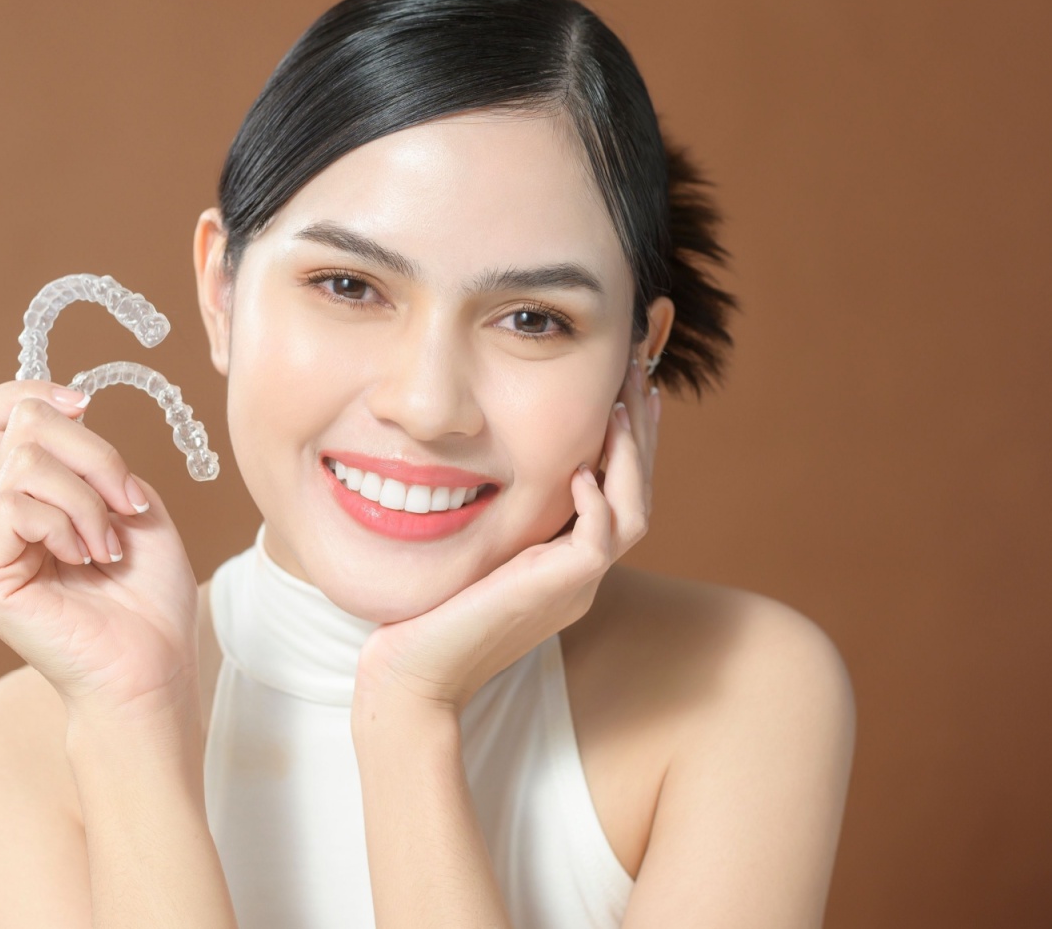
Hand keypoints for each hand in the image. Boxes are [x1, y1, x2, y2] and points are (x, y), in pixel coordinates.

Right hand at [0, 381, 201, 719]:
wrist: (153, 665)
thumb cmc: (148, 596)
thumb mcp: (132, 502)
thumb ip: (90, 457)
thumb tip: (59, 410)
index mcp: (28, 497)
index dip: (30, 391)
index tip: (82, 406)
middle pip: (22, 423)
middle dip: (92, 451)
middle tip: (127, 504)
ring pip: (25, 464)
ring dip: (88, 498)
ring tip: (108, 546)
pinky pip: (15, 506)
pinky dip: (66, 523)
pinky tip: (85, 561)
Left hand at [354, 358, 660, 717]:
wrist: (411, 677)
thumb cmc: (422, 616)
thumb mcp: (465, 551)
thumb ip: (490, 518)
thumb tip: (478, 461)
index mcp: (563, 567)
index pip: (614, 495)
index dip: (625, 444)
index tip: (622, 392)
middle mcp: (580, 577)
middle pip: (637, 496)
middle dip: (640, 433)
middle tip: (637, 374)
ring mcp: (575, 588)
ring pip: (634, 515)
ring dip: (630, 457)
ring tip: (620, 408)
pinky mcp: (558, 594)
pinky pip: (599, 541)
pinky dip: (596, 502)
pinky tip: (580, 469)